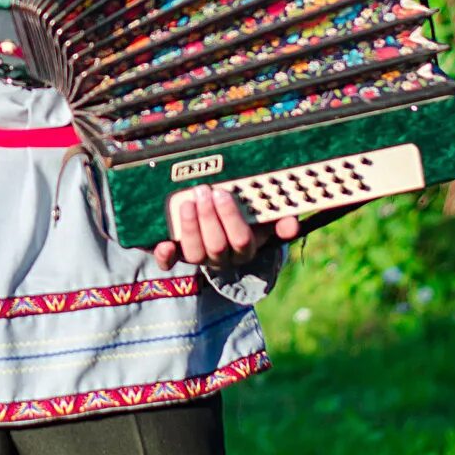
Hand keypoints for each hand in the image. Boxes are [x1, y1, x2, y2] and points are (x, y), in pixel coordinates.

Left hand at [153, 186, 300, 269]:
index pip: (241, 240)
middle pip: (216, 246)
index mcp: (245, 248)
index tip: (222, 193)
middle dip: (209, 218)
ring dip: (190, 228)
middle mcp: (222, 257)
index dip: (231, 219)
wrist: (221, 228)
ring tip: (187, 203)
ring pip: (195, 253)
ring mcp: (199, 257)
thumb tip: (291, 224)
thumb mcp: (264, 217)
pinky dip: (165, 255)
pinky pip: (170, 263)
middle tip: (203, 191)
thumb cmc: (244, 216)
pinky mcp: (178, 256)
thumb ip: (279, 219)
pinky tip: (162, 244)